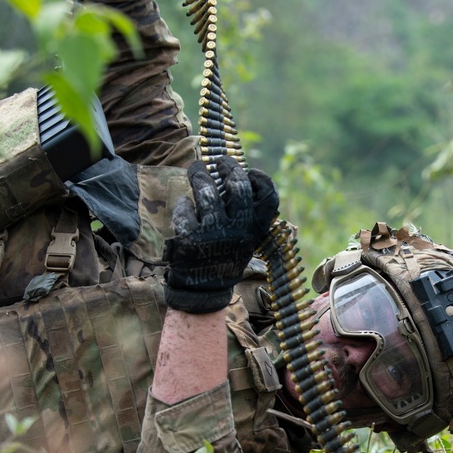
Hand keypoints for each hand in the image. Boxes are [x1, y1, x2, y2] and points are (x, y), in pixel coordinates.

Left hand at [163, 156, 278, 313]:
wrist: (203, 291)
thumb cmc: (224, 259)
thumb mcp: (244, 240)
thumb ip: (246, 216)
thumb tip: (238, 178)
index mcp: (254, 230)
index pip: (268, 197)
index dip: (260, 179)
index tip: (250, 171)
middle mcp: (238, 231)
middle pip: (238, 187)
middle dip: (228, 166)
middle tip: (220, 161)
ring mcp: (213, 234)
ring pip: (207, 192)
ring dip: (199, 175)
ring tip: (196, 170)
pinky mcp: (190, 239)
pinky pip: (186, 210)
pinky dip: (184, 205)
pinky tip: (185, 205)